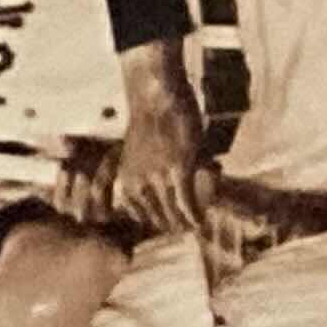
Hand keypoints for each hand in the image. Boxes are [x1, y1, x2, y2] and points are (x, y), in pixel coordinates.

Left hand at [104, 44, 216, 238]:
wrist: (156, 97)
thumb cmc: (150, 121)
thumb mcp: (139, 154)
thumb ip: (148, 174)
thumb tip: (162, 189)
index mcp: (127, 181)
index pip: (142, 216)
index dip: (158, 223)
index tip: (171, 224)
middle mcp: (138, 184)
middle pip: (158, 218)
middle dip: (173, 226)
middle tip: (186, 228)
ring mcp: (158, 178)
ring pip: (174, 213)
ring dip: (186, 223)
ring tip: (195, 226)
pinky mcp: (178, 170)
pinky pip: (188, 202)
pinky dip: (195, 214)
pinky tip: (200, 221)